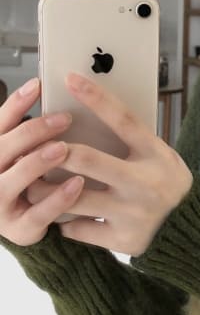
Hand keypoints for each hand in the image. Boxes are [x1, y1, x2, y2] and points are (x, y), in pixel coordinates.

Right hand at [0, 77, 83, 245]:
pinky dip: (57, 198)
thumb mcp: (24, 151)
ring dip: (37, 163)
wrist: (24, 224)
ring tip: (63, 149)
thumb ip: (30, 128)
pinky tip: (77, 184)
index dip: (15, 104)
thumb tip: (45, 88)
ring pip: (12, 182)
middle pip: (2, 150)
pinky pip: (37, 214)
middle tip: (64, 119)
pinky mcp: (19, 229)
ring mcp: (0, 205)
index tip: (38, 85)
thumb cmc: (28, 179)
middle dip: (32, 132)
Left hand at [27, 72, 192, 256]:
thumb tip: (91, 113)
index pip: (123, 120)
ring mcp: (133, 213)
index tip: (70, 78)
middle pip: (88, 161)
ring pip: (74, 198)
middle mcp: (144, 182)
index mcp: (155, 154)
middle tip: (34, 148)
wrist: (190, 228)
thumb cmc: (166, 183)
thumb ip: (132, 140)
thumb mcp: (161, 155)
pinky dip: (65, 221)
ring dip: (46, 190)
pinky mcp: (123, 239)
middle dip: (55, 153)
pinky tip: (61, 216)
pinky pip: (79, 229)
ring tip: (32, 184)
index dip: (96, 98)